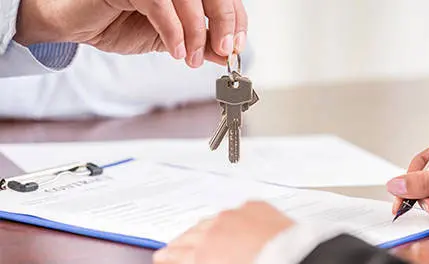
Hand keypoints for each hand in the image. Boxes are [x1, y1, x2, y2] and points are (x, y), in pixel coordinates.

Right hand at [14, 0, 246, 67]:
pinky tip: (175, 51)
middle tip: (225, 50)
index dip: (236, 20)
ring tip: (190, 58)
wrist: (78, 24)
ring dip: (196, 32)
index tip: (236, 46)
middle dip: (225, 22)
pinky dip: (172, 30)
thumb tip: (225, 54)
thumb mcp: (171, 39)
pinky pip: (160, 4)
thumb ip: (198, 43)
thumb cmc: (119, 24)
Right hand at [152, 201, 293, 263]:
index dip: (168, 256)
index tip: (161, 256)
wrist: (296, 259)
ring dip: (203, 229)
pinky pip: (238, 212)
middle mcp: (215, 230)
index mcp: (205, 254)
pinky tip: (232, 224)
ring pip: (211, 221)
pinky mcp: (255, 206)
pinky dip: (233, 220)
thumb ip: (204, 261)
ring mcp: (235, 215)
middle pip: (190, 236)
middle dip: (180, 242)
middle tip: (172, 247)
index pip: (178, 255)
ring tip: (197, 235)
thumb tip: (201, 259)